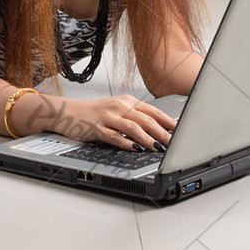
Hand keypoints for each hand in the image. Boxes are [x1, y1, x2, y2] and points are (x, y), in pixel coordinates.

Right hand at [38, 95, 177, 151]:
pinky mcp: (97, 128)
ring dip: (147, 138)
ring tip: (159, 148)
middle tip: (174, 143)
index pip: (153, 111)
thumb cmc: (95, 113)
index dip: (168, 121)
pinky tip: (135, 149)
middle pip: (146, 119)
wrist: (68, 112)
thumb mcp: (118, 109)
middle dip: (162, 132)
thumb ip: (136, 117)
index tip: (181, 130)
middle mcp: (119, 106)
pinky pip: (115, 136)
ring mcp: (108, 117)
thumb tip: (160, 128)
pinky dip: (126, 143)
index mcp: (127, 101)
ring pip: (132, 127)